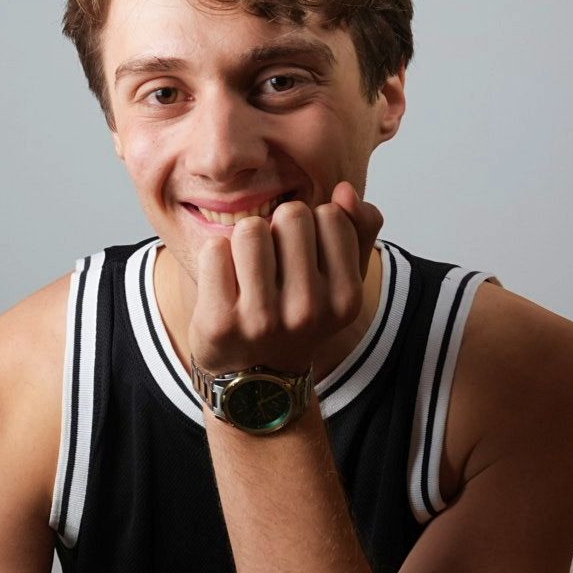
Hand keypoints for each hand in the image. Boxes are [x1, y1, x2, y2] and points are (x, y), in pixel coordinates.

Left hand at [188, 181, 383, 374]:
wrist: (257, 382)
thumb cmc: (298, 318)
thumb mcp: (341, 280)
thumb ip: (358, 230)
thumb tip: (345, 191)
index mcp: (345, 298)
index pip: (330, 214)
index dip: (312, 226)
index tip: (304, 256)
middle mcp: (308, 311)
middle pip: (291, 215)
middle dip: (278, 227)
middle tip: (273, 262)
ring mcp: (262, 319)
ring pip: (251, 228)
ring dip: (245, 239)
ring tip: (248, 269)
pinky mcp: (220, 321)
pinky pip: (215, 249)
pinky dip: (216, 256)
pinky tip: (224, 282)